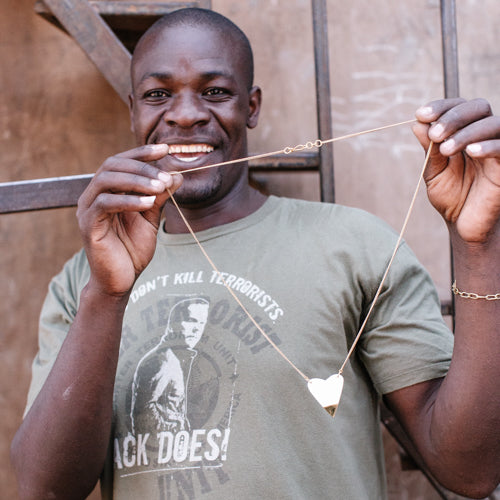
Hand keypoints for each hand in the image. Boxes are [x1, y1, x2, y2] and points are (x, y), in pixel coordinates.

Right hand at [77, 144, 182, 295]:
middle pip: (112, 166)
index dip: (142, 153)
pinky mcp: (87, 225)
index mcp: (107, 191)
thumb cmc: (133, 249)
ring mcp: (87, 209)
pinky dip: (128, 200)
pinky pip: (105, 204)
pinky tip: (148, 204)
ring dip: (136, 181)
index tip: (165, 149)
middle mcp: (92, 196)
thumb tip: (177, 175)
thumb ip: (161, 197)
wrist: (121, 280)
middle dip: (142, 168)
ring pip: (106, 181)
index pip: (121, 161)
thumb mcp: (151, 218)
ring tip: (159, 188)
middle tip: (165, 177)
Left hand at [413, 98, 499, 243]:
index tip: (421, 114)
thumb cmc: (450, 196)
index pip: (457, 107)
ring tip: (446, 148)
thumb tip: (417, 124)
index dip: (440, 106)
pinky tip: (472, 152)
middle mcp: (483, 135)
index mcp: (464, 132)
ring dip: (466, 132)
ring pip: (492, 124)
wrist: (463, 224)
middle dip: (454, 116)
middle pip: (478, 107)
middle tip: (435, 134)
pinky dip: (489, 146)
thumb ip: (428, 150)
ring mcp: (496, 150)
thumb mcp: (434, 172)